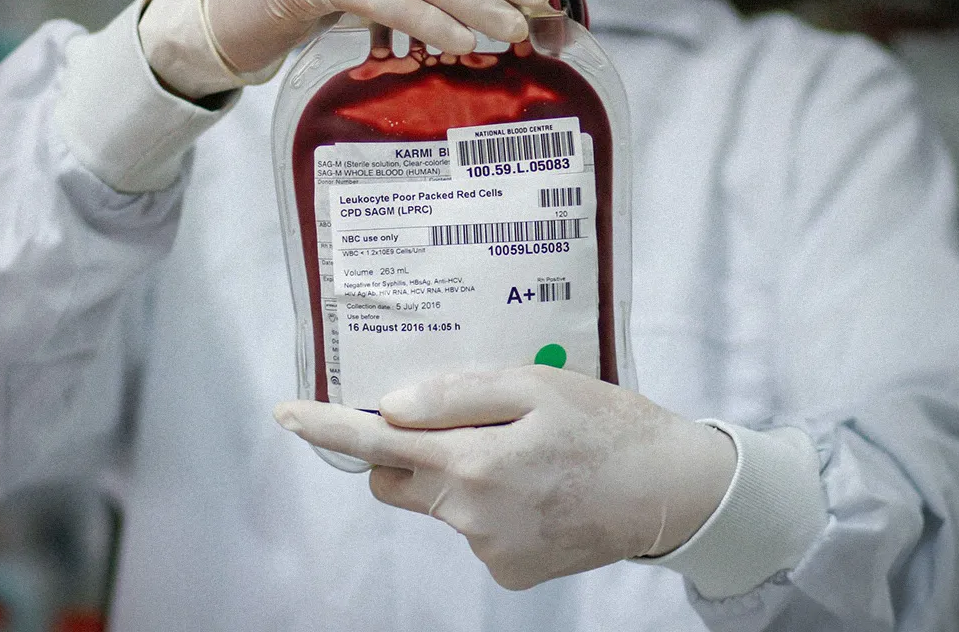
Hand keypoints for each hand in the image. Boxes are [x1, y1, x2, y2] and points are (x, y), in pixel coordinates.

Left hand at [274, 366, 736, 589]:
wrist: (672, 490)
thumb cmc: (608, 426)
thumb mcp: (536, 386)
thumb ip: (458, 395)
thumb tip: (393, 407)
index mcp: (475, 464)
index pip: (379, 446)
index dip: (327, 428)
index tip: (286, 413)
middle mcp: (473, 518)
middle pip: (399, 482)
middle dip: (407, 452)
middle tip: (461, 421)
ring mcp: (492, 552)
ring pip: (441, 503)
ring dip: (459, 474)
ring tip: (525, 452)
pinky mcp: (512, 571)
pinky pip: (473, 529)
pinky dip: (488, 504)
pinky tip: (537, 486)